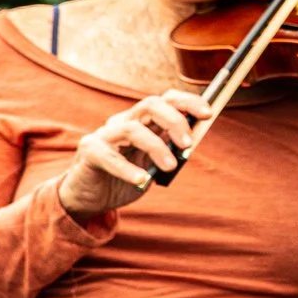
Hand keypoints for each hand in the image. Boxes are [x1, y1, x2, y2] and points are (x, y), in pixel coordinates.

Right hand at [57, 87, 213, 217]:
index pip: (165, 100)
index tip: (208, 114)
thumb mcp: (154, 165)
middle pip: (150, 105)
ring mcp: (105, 135)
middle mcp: (123, 122)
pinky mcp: (90, 152)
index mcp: (142, 122)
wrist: (90, 197)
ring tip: (170, 167)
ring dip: (156, 146)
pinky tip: (142, 180)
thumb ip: (170, 152)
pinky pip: (109, 156)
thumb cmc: (125, 179)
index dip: (187, 102)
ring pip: (132, 129)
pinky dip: (128, 169)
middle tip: (188, 145)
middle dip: (174, 121)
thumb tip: (192, 142)